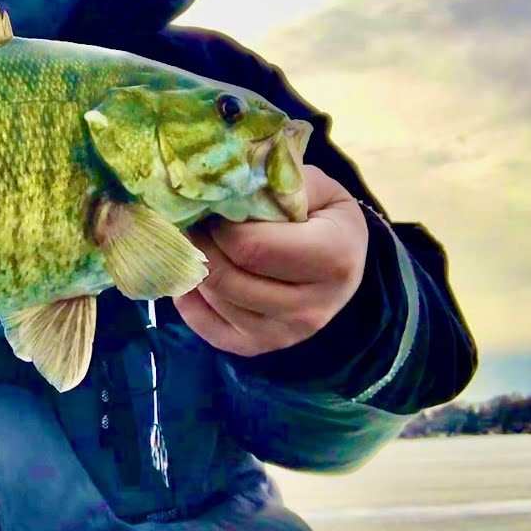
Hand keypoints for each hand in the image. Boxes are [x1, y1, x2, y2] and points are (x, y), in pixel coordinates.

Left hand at [174, 166, 367, 356]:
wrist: (340, 261)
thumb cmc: (321, 216)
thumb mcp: (312, 187)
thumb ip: (274, 182)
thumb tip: (222, 183)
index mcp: (332, 260)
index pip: (250, 247)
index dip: (217, 224)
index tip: (210, 206)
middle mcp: (312, 308)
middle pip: (226, 277)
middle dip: (199, 245)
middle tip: (191, 222)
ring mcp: (284, 335)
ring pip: (213, 299)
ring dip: (195, 267)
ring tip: (197, 243)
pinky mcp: (258, 348)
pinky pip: (204, 326)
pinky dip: (189, 298)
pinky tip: (196, 273)